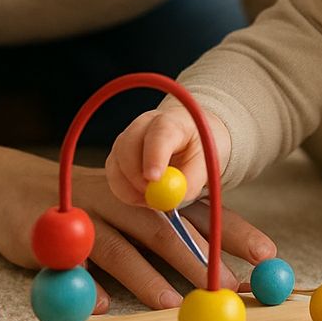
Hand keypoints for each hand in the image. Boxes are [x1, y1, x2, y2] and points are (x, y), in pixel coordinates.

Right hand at [0, 141, 272, 312]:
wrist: (9, 185)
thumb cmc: (83, 207)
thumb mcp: (126, 210)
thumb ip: (162, 232)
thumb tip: (213, 271)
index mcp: (147, 193)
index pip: (198, 209)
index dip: (232, 230)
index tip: (266, 254)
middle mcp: (122, 197)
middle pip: (166, 227)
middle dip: (200, 259)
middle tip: (225, 288)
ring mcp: (86, 214)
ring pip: (123, 245)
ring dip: (149, 278)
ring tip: (173, 306)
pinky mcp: (51, 233)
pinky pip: (74, 262)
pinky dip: (91, 286)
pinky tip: (106, 308)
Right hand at [105, 104, 230, 207]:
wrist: (188, 134)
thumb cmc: (198, 146)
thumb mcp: (207, 161)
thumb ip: (192, 179)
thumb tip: (174, 197)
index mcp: (171, 121)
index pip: (158, 135)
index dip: (153, 157)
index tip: (154, 179)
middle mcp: (143, 125)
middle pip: (127, 147)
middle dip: (136, 178)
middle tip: (153, 199)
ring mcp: (126, 138)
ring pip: (116, 165)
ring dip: (132, 189)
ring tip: (156, 195)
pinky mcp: (117, 154)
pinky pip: (113, 177)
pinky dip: (127, 192)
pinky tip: (145, 192)